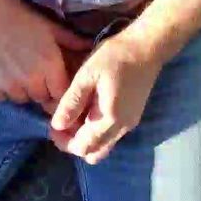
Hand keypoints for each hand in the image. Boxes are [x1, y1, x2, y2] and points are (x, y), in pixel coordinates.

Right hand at [0, 0, 92, 106]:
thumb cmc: (16, 15)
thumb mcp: (48, 26)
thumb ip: (71, 41)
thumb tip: (92, 47)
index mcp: (50, 65)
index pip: (63, 94)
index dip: (62, 90)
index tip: (58, 82)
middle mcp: (32, 81)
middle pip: (44, 98)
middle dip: (44, 89)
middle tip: (37, 71)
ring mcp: (10, 87)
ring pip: (24, 99)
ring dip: (25, 90)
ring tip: (18, 68)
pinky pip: (4, 97)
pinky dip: (5, 89)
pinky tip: (2, 70)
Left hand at [50, 33, 162, 163]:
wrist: (147, 47)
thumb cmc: (115, 56)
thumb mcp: (87, 75)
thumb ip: (72, 101)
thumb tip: (57, 125)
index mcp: (110, 119)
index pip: (83, 147)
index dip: (64, 141)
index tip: (53, 126)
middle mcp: (122, 128)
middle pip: (94, 153)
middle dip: (74, 144)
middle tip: (62, 125)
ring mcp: (129, 124)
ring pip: (103, 145)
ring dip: (86, 138)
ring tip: (74, 117)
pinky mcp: (133, 117)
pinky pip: (111, 135)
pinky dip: (97, 131)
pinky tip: (89, 111)